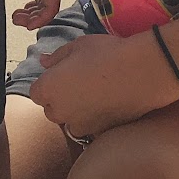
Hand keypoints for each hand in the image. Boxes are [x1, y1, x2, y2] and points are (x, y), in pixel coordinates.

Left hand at [12, 0, 62, 29]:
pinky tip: (24, 8)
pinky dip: (33, 7)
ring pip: (44, 6)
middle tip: (16, 20)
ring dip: (32, 14)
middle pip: (47, 10)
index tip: (28, 26)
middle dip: (34, 19)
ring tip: (16, 16)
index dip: (42, 20)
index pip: (51, 8)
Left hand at [30, 32, 167, 136]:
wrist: (142, 72)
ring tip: (95, 93)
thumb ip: (57, 56)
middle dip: (60, 99)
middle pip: (51, 110)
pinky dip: (95, 119)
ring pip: (70, 122)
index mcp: (49, 88)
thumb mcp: (78, 45)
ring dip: (76, 112)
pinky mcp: (99, 133)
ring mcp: (80, 125)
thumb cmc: (107, 53)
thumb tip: (43, 61)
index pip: (36, 93)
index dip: (48, 83)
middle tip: (79, 82)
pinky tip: (107, 104)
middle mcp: (60, 111)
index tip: (62, 74)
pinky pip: (90, 128)